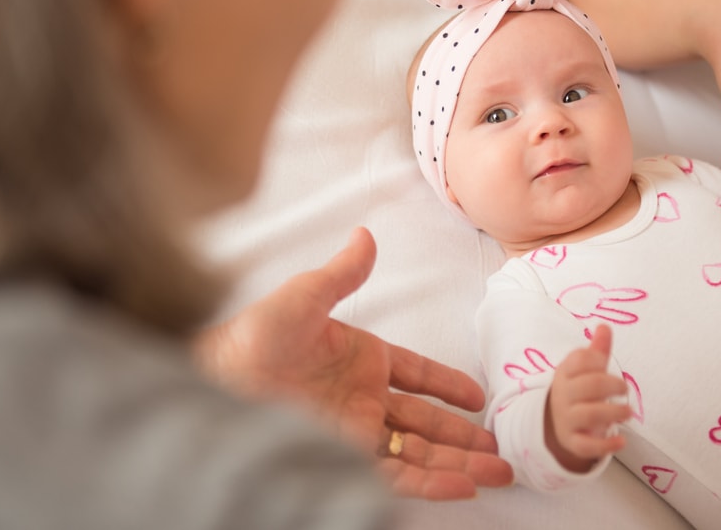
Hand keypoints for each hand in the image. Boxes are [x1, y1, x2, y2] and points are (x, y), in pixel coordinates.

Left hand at [195, 227, 513, 499]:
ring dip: (460, 463)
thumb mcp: (304, 297)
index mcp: (361, 359)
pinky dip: (432, 482)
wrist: (217, 383)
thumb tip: (365, 235)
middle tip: (503, 447)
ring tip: (500, 472)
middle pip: (427, 422)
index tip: (479, 397)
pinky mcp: (345, 460)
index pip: (418, 375)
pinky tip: (463, 485)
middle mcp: (363, 399)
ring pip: (421, 453)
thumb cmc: (252, 337)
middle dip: (466, 436)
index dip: (449, 386)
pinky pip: (398, 476)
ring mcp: (356, 432)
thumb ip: (343, 274)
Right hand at [544, 325, 631, 472]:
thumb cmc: (578, 389)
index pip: (579, 360)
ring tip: (629, 413)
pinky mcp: (572, 441)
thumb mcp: (585, 369)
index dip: (596, 359)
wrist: (557, 421)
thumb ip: (597, 350)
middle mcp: (563, 395)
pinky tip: (621, 441)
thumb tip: (604, 326)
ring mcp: (566, 419)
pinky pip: (585, 445)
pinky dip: (605, 445)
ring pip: (589, 415)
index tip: (604, 362)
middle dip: (612, 385)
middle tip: (624, 390)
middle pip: (588, 386)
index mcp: (566, 372)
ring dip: (613, 413)